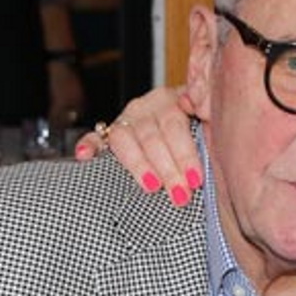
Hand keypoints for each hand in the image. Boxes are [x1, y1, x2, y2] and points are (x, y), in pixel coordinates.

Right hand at [75, 85, 203, 205]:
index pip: (175, 126)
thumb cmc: (197, 126)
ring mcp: (125, 119)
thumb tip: (211, 116)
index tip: (195, 179)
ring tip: (151, 186)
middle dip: (167, 169)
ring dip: (138, 165)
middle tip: (180, 195)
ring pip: (125, 139)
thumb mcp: (208, 120)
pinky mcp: (107, 133)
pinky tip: (85, 156)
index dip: (185, 154)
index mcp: (171, 100)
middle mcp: (146, 106)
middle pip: (152, 137)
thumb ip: (209, 119)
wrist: (181, 115)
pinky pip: (94, 137)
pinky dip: (88, 146)